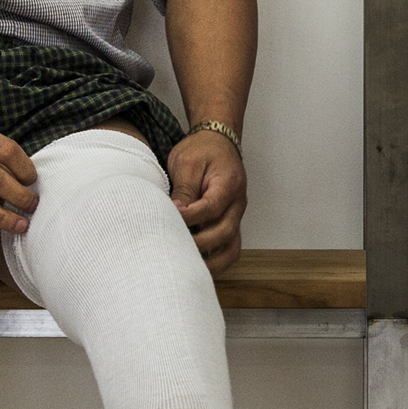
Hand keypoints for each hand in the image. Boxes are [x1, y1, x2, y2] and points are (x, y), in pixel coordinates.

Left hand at [166, 130, 249, 272]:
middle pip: (224, 232)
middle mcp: (237, 204)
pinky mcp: (230, 224)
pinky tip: (195, 264)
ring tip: (187, 266)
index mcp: (229, 184)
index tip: (170, 219)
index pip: (211, 208)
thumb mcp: (187, 162)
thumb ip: (183, 189)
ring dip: (211, 262)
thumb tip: (175, 213)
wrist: (218, 142)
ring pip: (231, 248)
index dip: (190, 217)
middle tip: (174, 245)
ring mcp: (235, 216)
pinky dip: (214, 261)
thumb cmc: (203, 150)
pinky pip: (228, 249)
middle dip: (199, 243)